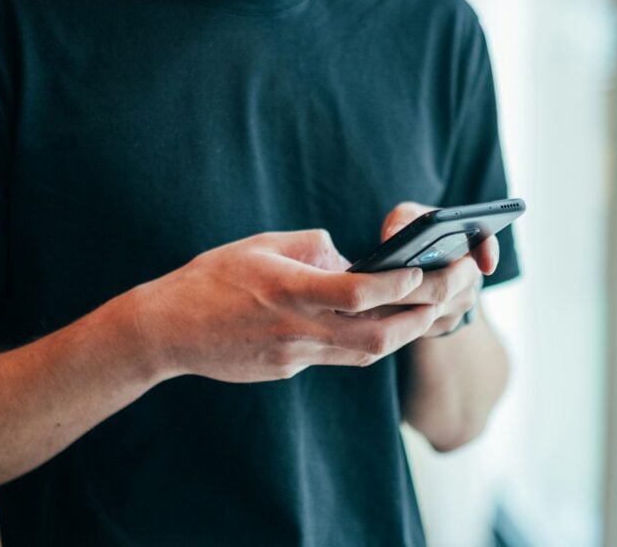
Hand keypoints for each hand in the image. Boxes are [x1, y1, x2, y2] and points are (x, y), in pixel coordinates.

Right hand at [124, 230, 439, 382]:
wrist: (167, 330)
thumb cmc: (210, 279)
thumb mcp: (260, 245)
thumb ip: (310, 247)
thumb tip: (347, 256)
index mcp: (291, 291)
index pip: (360, 293)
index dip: (399, 284)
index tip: (424, 269)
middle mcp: (298, 329)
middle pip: (377, 337)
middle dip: (420, 318)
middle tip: (448, 296)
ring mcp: (294, 356)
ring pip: (364, 355)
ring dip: (402, 335)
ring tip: (427, 313)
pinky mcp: (287, 370)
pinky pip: (337, 358)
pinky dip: (364, 342)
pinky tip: (379, 327)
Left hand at [366, 202, 499, 337]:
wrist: (414, 265)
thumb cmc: (412, 234)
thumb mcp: (408, 218)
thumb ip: (403, 220)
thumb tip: (392, 237)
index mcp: (469, 243)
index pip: (486, 244)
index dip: (489, 254)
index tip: (486, 265)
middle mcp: (469, 276)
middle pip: (445, 285)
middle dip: (411, 286)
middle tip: (380, 284)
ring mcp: (459, 304)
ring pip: (430, 309)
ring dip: (399, 305)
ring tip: (367, 298)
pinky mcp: (443, 324)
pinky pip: (420, 325)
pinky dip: (395, 319)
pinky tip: (371, 312)